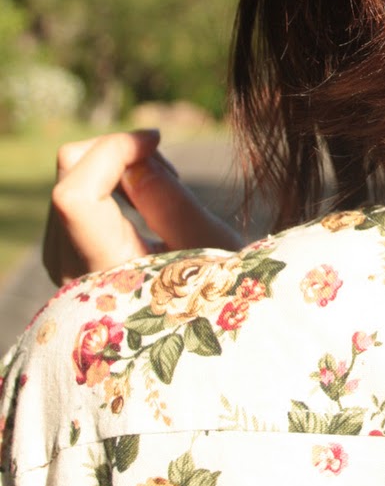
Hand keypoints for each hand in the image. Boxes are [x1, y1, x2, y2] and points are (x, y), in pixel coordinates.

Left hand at [43, 129, 243, 285]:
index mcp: (108, 276)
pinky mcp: (68, 258)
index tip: (156, 141)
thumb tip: (135, 155)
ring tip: (168, 191)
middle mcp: (72, 271)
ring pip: (69, 181)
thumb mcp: (209, 246)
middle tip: (171, 172)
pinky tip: (147, 203)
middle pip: (67, 175)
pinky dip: (107, 186)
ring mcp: (64, 264)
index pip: (74, 196)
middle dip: (117, 153)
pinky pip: (73, 200)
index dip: (111, 152)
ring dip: (114, 168)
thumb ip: (168, 198)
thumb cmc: (218, 300)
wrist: (200, 344)